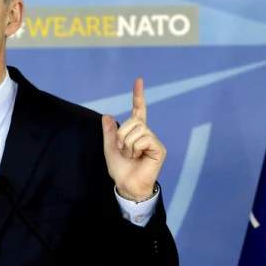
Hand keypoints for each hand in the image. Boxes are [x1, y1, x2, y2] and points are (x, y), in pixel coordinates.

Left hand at [102, 78, 165, 200]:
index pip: (139, 110)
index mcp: (135, 132)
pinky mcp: (158, 148)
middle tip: (124, 151)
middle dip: (122, 136)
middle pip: (133, 121)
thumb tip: (106, 116)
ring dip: (128, 144)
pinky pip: (145, 138)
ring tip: (131, 156)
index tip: (138, 81)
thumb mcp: (110, 149)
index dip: (138, 96)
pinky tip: (138, 157)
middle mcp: (146, 133)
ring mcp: (153, 141)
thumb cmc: (120, 169)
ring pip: (138, 129)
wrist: (127, 185)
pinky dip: (136, 147)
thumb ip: (109, 133)